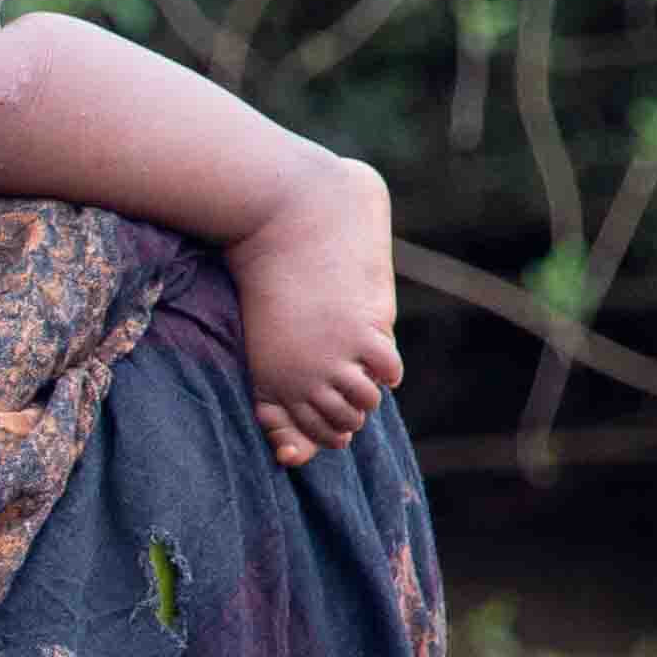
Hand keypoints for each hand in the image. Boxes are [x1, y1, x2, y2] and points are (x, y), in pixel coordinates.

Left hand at [229, 156, 401, 466]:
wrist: (283, 219)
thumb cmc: (273, 278)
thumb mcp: (268, 339)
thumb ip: (280, 385)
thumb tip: (302, 437)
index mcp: (268, 381)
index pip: (304, 436)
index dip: (320, 436)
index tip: (329, 425)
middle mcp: (299, 379)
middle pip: (340, 425)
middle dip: (348, 417)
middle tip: (352, 395)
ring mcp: (332, 358)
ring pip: (364, 404)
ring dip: (369, 394)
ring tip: (363, 374)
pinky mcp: (362, 332)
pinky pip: (387, 372)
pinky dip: (388, 370)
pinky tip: (378, 354)